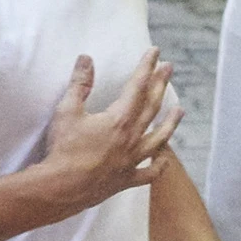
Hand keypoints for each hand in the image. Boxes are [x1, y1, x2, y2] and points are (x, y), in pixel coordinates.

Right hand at [35, 51, 178, 211]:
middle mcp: (131, 138)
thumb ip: (79, 84)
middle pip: (152, 107)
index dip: (146, 67)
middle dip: (161, 85)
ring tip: (180, 111)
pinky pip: (149, 173)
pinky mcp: (126, 179)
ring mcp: (131, 160)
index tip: (154, 52)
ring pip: (159, 139)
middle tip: (169, 68)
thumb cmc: (63, 149)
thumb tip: (86, 59)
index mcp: (119, 119)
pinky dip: (159, 165)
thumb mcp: (67, 111)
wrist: (61, 188)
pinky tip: (165, 159)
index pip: (137, 86)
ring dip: (170, 123)